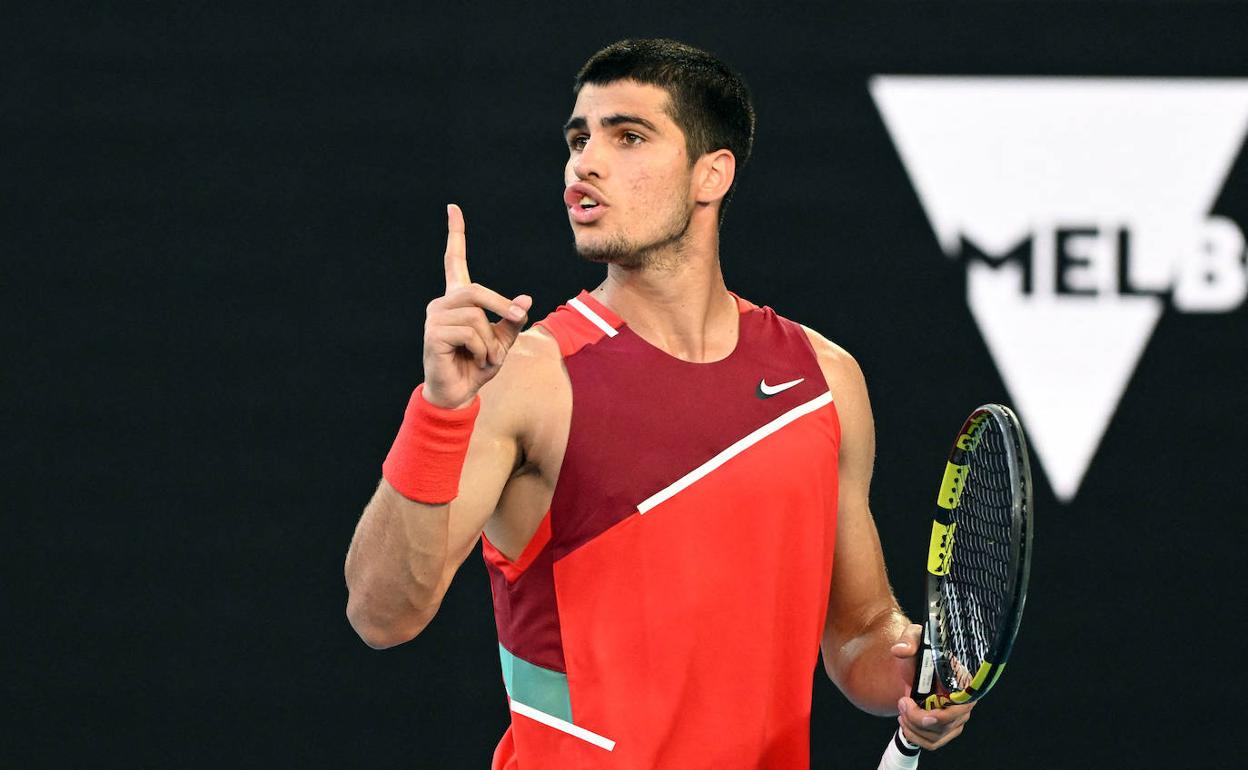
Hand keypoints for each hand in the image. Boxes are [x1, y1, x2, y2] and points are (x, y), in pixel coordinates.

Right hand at [422, 204, 531, 408]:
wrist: (459, 393)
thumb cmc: (478, 365)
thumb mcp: (503, 341)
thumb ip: (512, 319)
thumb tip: (526, 298)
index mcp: (457, 300)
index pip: (454, 261)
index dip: (456, 234)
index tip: (453, 208)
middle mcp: (442, 303)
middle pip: (477, 291)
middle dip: (502, 307)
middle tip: (519, 320)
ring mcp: (434, 318)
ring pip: (477, 317)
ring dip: (491, 341)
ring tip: (485, 357)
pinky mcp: (432, 334)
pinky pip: (470, 333)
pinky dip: (482, 350)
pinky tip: (474, 360)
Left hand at [890, 624, 975, 749]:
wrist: (912, 666)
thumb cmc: (918, 651)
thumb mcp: (914, 638)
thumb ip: (909, 640)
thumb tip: (900, 650)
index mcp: (963, 681)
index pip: (962, 707)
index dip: (943, 715)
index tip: (922, 714)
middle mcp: (965, 702)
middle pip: (946, 724)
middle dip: (918, 718)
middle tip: (902, 703)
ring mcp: (956, 718)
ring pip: (936, 736)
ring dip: (913, 727)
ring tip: (902, 709)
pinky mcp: (946, 729)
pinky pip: (933, 743)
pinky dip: (915, 736)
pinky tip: (905, 722)